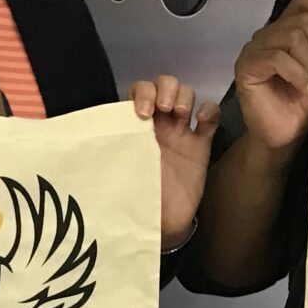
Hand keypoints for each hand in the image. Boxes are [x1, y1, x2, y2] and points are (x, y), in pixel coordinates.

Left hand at [129, 76, 218, 247]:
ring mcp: (181, 131)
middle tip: (165, 108)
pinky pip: (211, 116)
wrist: (162, 223)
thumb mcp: (120, 172)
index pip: (139, 91)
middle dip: (165, 89)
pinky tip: (202, 121)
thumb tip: (95, 144)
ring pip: (187, 94)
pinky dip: (210, 110)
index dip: (142, 93)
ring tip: (181, 113)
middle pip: (164, 85)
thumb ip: (115, 152)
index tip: (141, 113)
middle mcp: (159, 123)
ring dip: (184, 96)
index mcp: (136, 125)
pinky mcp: (201, 143)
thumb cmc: (138, 196)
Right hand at [232, 0, 307, 155]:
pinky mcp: (246, 67)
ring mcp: (254, 49)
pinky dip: (295, 74)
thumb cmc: (302, 105)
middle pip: (302, 21)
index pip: (303, 0)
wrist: (285, 137)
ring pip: (292, 36)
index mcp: (285, 30)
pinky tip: (299, 87)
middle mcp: (267, 35)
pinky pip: (277, 57)